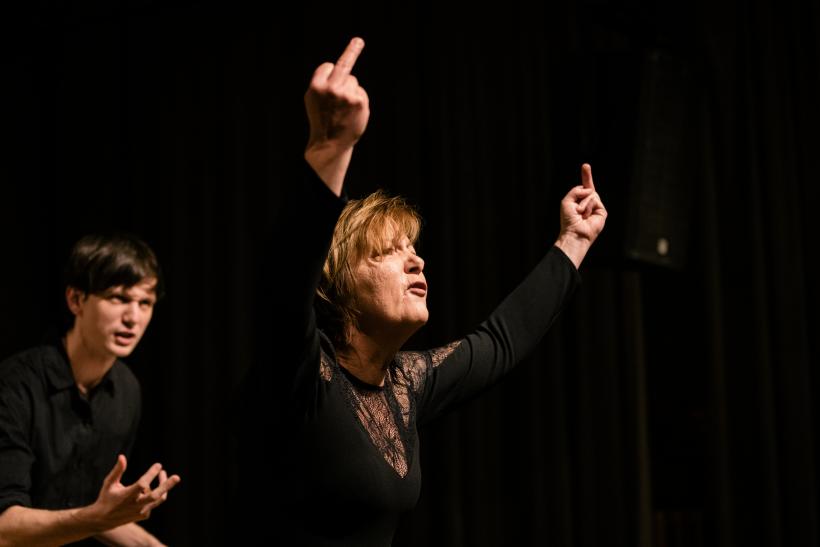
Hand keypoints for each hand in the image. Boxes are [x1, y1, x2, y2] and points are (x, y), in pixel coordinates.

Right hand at [75, 455, 180, 531]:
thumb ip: (117, 471)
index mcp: (127, 496)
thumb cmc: (107, 497)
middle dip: (167, 486)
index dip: (151, 474)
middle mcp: (135, 505)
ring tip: (163, 473)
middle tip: (177, 477)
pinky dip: (153, 494)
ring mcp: (141, 511)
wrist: (103, 519)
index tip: (158, 465)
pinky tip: (146, 489)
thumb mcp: (109, 483)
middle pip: (156, 496)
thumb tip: (122, 456)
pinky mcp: (144, 515)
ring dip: (164, 486)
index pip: (142, 484)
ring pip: (158, 499)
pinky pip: (154, 503)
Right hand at [304, 37, 369, 194]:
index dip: (329, 71)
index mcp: (316, 87)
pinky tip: (351, 112)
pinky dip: (358, 100)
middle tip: (359, 40)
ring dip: (350, 90)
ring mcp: (346, 94)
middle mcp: (331, 88)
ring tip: (343, 109)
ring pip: (353, 81)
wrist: (329, 144)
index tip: (334, 65)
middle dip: (352, 50)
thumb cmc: (321, 120)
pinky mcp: (359, 101)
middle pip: (343, 67)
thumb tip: (338, 66)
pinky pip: (360, 92)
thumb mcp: (314, 100)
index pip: (327, 66)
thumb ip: (322, 83)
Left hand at [554, 163, 606, 267]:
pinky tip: (586, 215)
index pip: (584, 187)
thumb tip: (589, 189)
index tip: (585, 166)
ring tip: (580, 213)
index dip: (586, 177)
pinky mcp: (602, 211)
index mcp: (579, 201)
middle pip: (589, 187)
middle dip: (587, 177)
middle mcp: (588, 203)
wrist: (575, 233)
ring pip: (591, 194)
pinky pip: (595, 199)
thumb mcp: (567, 201)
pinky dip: (588, 206)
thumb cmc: (568, 220)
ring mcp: (596, 207)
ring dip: (583, 203)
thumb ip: (575, 191)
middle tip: (583, 175)